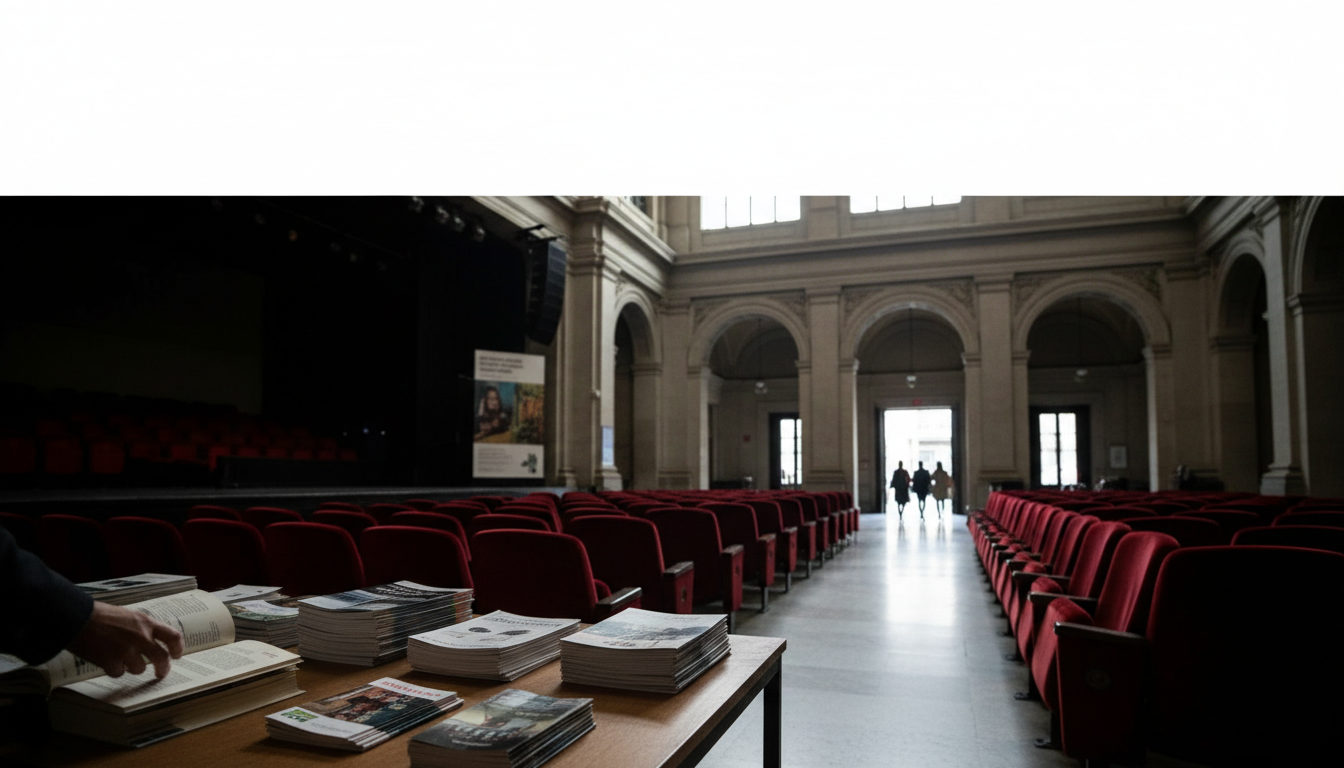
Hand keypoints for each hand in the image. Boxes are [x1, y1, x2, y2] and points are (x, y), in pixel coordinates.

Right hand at [66, 601, 184, 677]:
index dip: (178, 648)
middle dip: (163, 668)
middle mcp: (140, 637)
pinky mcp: (111, 662)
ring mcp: (126, 650)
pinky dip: (113, 669)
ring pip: (138, 668)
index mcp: (146, 622)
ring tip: (118, 656)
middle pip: (161, 658)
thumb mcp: (128, 615)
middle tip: (161, 673)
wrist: (77, 618)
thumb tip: (151, 642)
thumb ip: (142, 628)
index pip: (173, 636)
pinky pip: (119, 673)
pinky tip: (105, 659)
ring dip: (130, 666)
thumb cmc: (100, 615)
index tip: (177, 655)